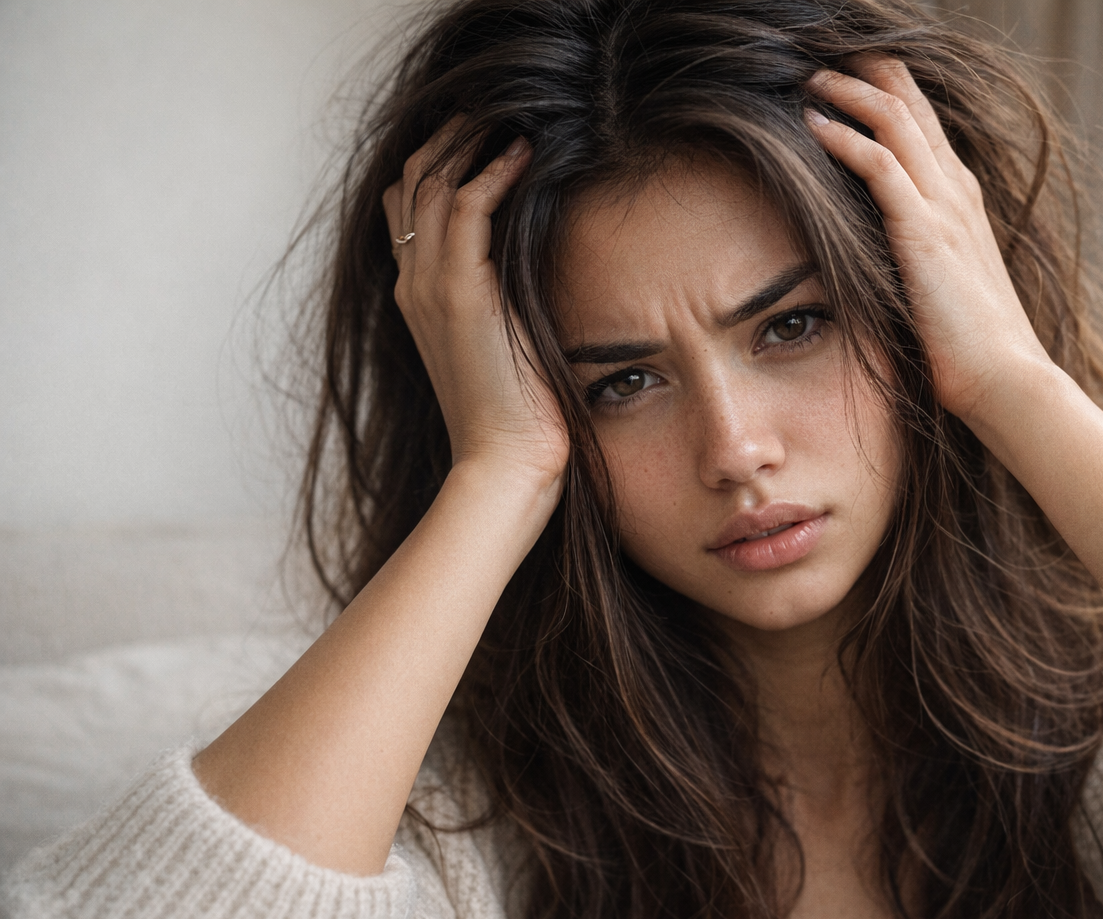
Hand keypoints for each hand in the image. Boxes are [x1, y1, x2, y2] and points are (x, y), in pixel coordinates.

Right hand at [384, 121, 567, 482]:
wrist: (503, 463)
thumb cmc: (518, 418)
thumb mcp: (506, 346)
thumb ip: (504, 301)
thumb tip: (536, 267)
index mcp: (419, 298)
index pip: (407, 209)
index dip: (434, 165)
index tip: (476, 139)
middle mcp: (414, 285)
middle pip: (411, 184)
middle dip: (447, 140)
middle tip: (487, 112)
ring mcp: (431, 287)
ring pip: (432, 184)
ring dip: (468, 143)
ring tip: (505, 118)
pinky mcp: (460, 293)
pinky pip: (468, 206)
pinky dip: (493, 171)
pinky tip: (523, 154)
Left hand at [802, 58, 1053, 420]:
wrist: (1006, 380)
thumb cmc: (973, 349)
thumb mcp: (944, 289)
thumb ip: (921, 259)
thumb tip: (887, 259)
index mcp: (962, 203)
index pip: (925, 126)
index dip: (891, 92)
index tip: (853, 74)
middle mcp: (956, 193)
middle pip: (912, 107)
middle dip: (871, 72)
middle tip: (828, 54)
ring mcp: (944, 209)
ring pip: (895, 121)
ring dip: (849, 92)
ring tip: (811, 77)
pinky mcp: (925, 233)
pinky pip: (879, 166)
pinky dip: (845, 138)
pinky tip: (813, 124)